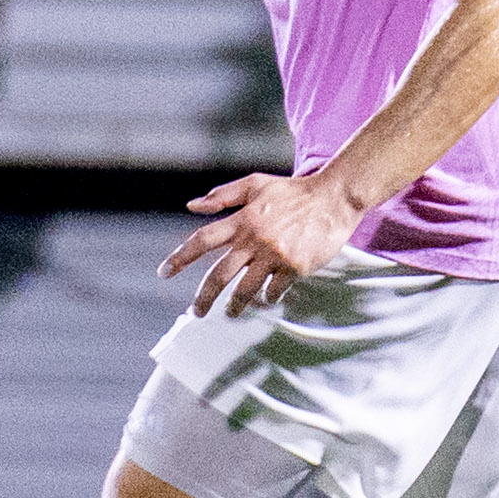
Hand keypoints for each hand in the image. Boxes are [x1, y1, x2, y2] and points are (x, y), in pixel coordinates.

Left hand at [162, 171, 363, 316]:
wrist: (334, 198)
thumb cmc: (293, 191)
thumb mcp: (255, 184)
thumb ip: (222, 195)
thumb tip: (191, 206)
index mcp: (242, 220)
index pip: (202, 240)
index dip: (180, 258)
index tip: (164, 273)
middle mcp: (254, 240)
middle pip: (219, 274)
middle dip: (204, 297)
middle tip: (197, 312)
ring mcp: (275, 255)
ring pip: (245, 288)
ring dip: (235, 304)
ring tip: (230, 313)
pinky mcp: (295, 267)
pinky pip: (274, 289)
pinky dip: (268, 296)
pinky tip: (265, 298)